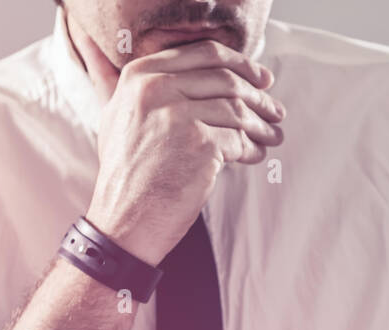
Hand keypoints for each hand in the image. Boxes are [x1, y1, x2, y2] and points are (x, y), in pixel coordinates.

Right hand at [72, 26, 284, 265]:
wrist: (124, 220)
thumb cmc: (124, 173)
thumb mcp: (115, 115)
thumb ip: (123, 82)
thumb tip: (112, 50)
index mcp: (139, 75)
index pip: (203, 54)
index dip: (240, 64)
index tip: (261, 78)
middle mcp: (157, 89)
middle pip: (226, 80)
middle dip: (258, 97)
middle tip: (275, 109)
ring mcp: (179, 116)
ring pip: (237, 110)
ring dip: (261, 125)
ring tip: (273, 135)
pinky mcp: (200, 145)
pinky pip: (239, 140)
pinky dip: (253, 148)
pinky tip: (257, 155)